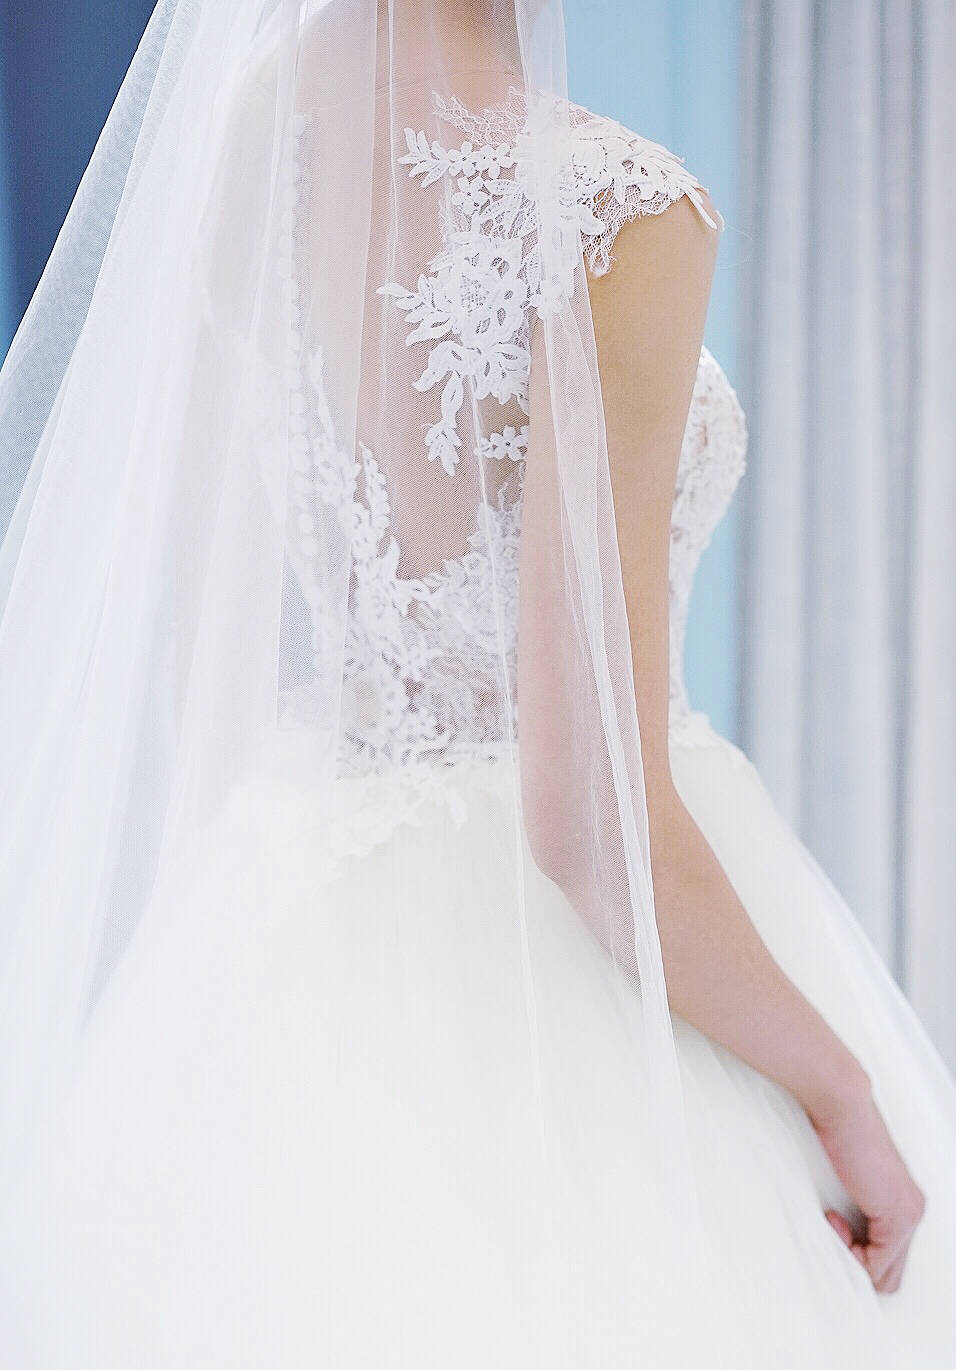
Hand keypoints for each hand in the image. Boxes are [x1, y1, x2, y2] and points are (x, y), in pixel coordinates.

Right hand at [810, 1080, 925, 1292]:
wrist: (843, 1107)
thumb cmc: (837, 1131)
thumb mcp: (849, 1177)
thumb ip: (855, 1204)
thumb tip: (840, 1225)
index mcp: (905, 1203)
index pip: (888, 1258)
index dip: (855, 1253)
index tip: (834, 1221)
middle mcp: (914, 1212)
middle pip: (890, 1275)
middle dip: (856, 1264)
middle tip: (834, 1229)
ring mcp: (909, 1216)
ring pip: (885, 1276)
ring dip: (852, 1260)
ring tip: (834, 1224)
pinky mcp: (898, 1218)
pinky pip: (875, 1265)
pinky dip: (850, 1252)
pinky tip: (834, 1219)